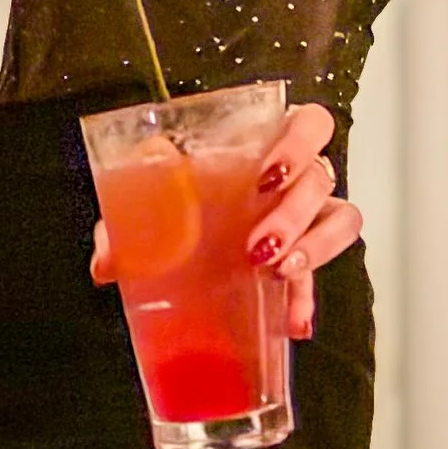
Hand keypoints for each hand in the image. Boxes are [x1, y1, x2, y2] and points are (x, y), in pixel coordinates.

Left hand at [88, 98, 359, 340]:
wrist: (181, 238)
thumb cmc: (176, 198)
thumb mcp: (148, 195)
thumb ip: (128, 214)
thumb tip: (107, 262)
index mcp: (263, 145)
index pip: (309, 124)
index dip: (299, 144)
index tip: (268, 176)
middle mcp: (292, 178)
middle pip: (321, 177)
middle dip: (295, 211)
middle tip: (259, 243)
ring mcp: (305, 218)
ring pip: (339, 220)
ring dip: (313, 248)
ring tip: (276, 274)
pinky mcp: (303, 258)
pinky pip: (320, 275)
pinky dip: (305, 301)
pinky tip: (291, 324)